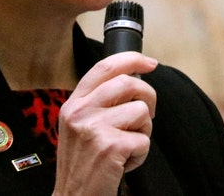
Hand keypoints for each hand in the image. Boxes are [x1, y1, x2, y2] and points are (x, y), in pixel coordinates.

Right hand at [54, 51, 158, 194]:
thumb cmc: (83, 164)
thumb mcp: (80, 127)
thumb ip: (98, 103)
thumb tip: (133, 82)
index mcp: (74, 104)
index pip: (104, 68)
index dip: (131, 60)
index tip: (150, 63)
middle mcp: (80, 112)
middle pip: (128, 83)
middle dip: (148, 97)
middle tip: (148, 116)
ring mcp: (94, 128)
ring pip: (141, 111)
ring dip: (143, 131)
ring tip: (127, 146)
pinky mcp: (111, 146)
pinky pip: (144, 140)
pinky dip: (141, 154)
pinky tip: (125, 163)